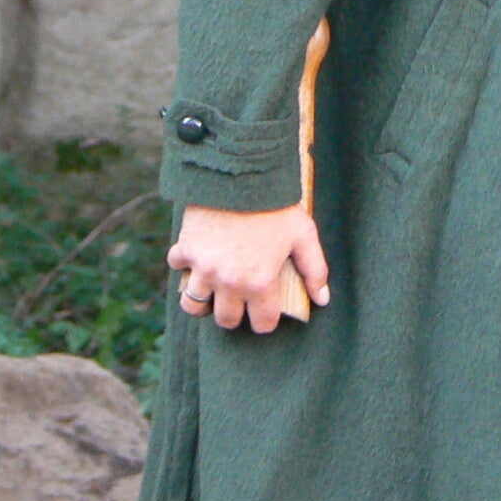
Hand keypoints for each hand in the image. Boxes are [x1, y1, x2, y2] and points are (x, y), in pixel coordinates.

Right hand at [167, 203, 329, 333]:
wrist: (244, 175)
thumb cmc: (278, 206)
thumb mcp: (304, 235)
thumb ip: (315, 270)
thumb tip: (323, 299)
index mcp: (259, 283)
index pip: (262, 324)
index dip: (267, 320)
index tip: (267, 310)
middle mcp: (228, 282)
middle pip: (226, 320)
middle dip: (236, 314)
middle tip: (242, 300)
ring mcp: (203, 268)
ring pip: (193, 305)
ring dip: (203, 299)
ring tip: (215, 288)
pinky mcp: (185, 249)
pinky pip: (177, 266)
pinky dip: (184, 263)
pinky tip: (199, 254)